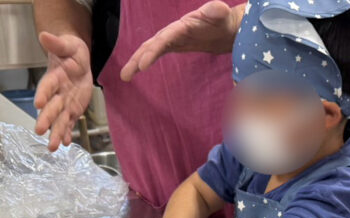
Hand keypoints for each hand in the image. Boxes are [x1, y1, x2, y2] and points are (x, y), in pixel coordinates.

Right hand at [34, 32, 93, 150]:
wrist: (76, 60)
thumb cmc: (70, 51)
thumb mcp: (68, 45)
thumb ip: (57, 43)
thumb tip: (44, 35)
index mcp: (54, 77)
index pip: (47, 86)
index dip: (43, 93)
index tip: (38, 104)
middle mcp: (57, 93)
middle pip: (51, 107)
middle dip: (46, 119)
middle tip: (39, 131)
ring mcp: (64, 103)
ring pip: (59, 120)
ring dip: (56, 133)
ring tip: (52, 148)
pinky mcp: (72, 109)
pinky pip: (70, 123)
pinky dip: (68, 133)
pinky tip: (67, 144)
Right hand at [120, 0, 241, 80]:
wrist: (224, 25)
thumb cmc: (222, 20)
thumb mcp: (222, 15)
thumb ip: (217, 11)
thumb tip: (218, 8)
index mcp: (181, 26)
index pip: (164, 39)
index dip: (153, 51)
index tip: (143, 64)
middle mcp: (172, 31)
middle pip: (151, 45)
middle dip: (137, 59)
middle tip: (126, 74)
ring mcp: (171, 38)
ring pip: (149, 49)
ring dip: (136, 62)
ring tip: (125, 76)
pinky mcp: (173, 45)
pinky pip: (156, 53)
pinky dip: (145, 61)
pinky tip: (136, 71)